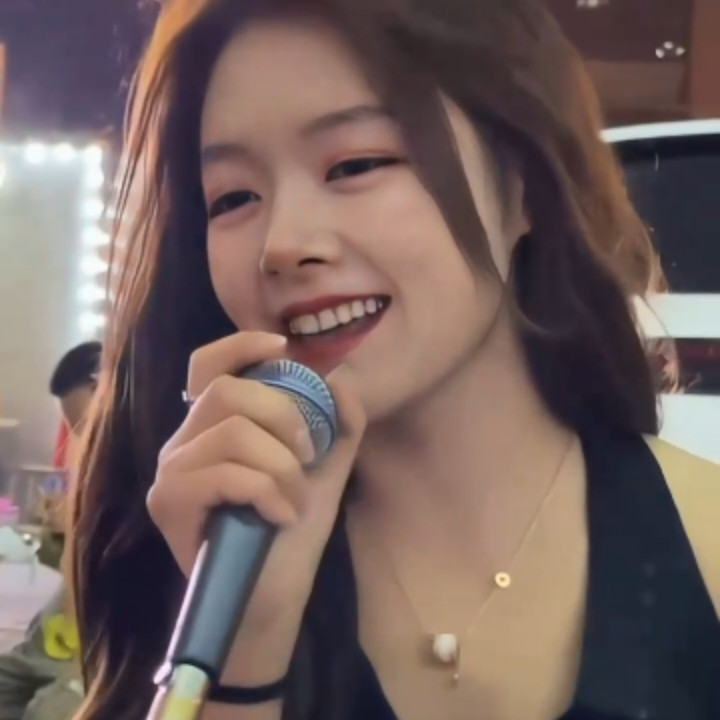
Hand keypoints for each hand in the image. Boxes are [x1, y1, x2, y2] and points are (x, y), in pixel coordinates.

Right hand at [147, 331, 365, 678]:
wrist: (272, 596)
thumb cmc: (291, 528)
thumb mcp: (325, 467)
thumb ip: (338, 421)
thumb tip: (340, 375)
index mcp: (214, 426)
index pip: (208, 365)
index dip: (241, 345)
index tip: (284, 347)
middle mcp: (183, 441)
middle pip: (227, 392)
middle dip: (283, 415)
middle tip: (307, 453)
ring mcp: (170, 472)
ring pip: (232, 432)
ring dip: (281, 465)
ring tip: (295, 498)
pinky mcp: (168, 503)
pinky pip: (225, 473)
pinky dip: (267, 490)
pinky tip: (281, 516)